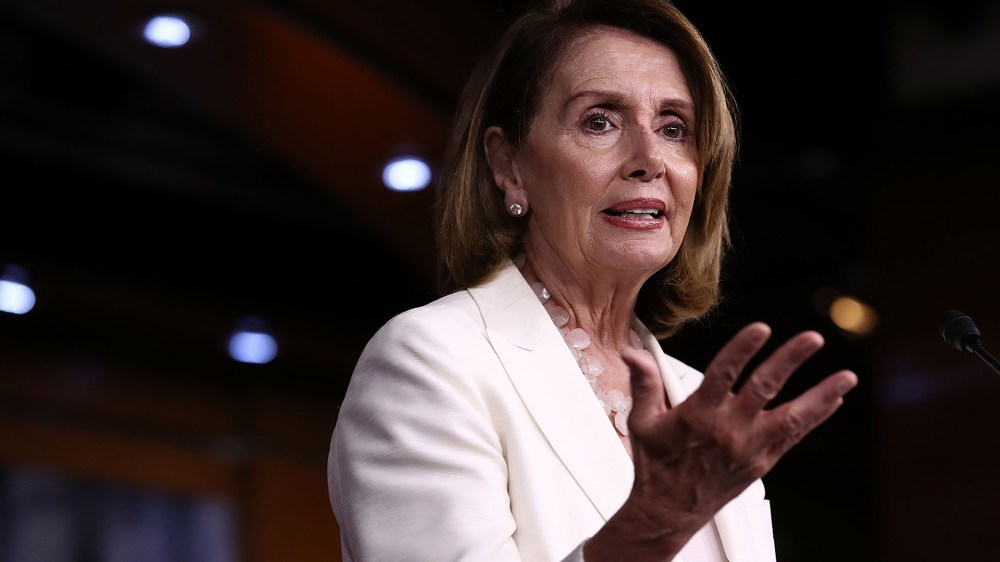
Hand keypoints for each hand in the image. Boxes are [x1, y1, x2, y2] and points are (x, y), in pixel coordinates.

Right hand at [587, 322, 856, 558]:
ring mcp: (749, 448)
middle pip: (764, 388)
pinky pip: (794, 436)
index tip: (761, 328)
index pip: (723, 373)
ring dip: (821, 395)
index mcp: (698, 415)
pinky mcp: (762, 462)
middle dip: (791, 361)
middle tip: (812, 338)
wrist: (668, 511)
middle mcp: (728, 430)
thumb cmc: (655, 464)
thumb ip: (644, 383)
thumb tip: (633, 352)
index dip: (743, 349)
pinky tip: (833, 399)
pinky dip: (816, 417)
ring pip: (792, 417)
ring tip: (847, 376)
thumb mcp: (642, 421)